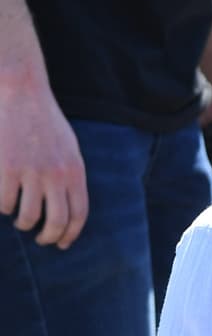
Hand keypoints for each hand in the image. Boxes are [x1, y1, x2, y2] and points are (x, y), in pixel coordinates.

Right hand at [0, 76, 87, 246]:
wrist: (22, 92)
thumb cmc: (45, 120)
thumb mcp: (70, 148)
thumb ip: (70, 176)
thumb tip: (70, 208)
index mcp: (75, 170)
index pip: (79, 214)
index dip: (71, 234)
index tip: (62, 243)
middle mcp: (56, 174)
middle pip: (56, 222)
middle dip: (48, 237)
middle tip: (41, 238)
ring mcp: (31, 172)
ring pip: (28, 217)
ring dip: (23, 223)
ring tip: (20, 219)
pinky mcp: (6, 168)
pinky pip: (4, 203)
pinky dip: (3, 207)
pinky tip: (4, 201)